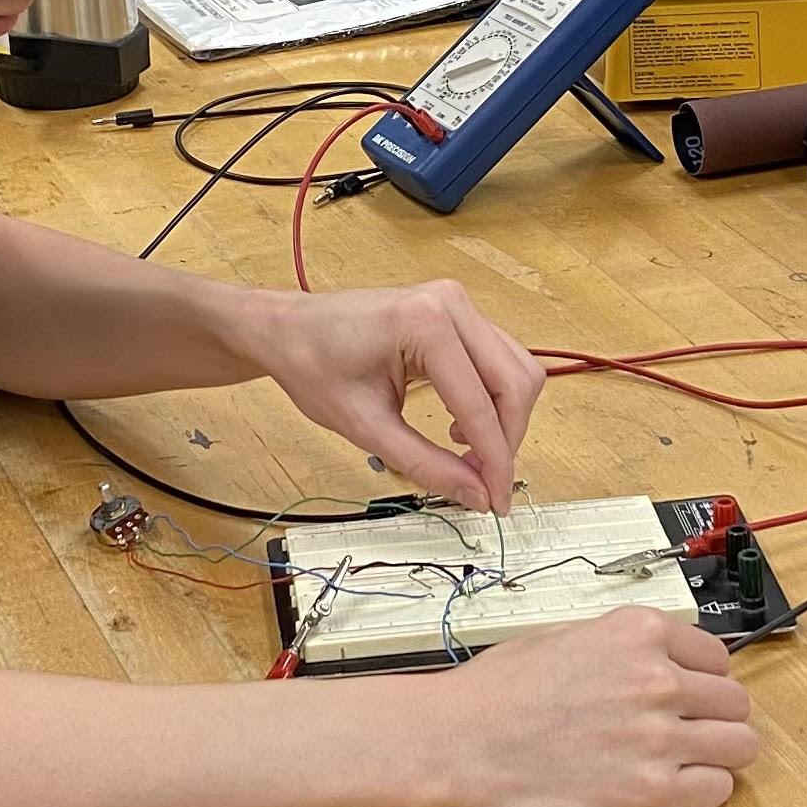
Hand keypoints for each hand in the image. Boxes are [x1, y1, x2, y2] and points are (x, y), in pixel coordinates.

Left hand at [243, 278, 544, 510]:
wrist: (290, 329)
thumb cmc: (314, 367)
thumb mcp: (366, 426)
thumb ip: (426, 463)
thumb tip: (477, 495)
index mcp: (425, 324)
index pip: (481, 404)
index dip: (495, 461)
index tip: (497, 504)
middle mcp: (452, 304)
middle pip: (516, 382)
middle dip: (507, 440)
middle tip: (485, 485)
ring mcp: (458, 302)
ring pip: (517, 370)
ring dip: (505, 420)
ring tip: (468, 456)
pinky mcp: (458, 312)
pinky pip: (500, 359)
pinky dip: (494, 399)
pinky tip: (461, 426)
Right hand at [419, 607, 759, 806]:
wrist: (456, 741)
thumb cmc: (495, 692)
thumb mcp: (564, 636)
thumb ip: (621, 648)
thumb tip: (655, 662)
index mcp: (638, 632)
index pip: (717, 656)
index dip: (704, 681)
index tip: (692, 697)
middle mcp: (658, 679)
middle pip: (735, 703)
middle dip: (717, 720)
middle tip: (690, 735)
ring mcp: (658, 736)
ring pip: (740, 746)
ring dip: (720, 756)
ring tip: (690, 764)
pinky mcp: (650, 792)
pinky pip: (717, 790)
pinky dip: (703, 792)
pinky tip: (673, 790)